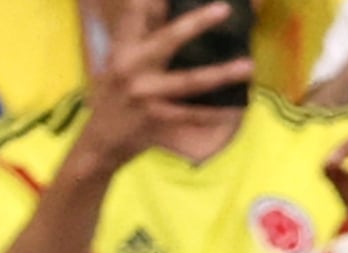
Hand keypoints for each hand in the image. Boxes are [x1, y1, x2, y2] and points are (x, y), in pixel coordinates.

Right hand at [71, 0, 255, 177]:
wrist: (99, 143)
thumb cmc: (116, 96)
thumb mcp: (119, 61)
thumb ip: (139, 33)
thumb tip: (159, 3)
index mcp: (124, 49)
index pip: (136, 12)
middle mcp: (131, 68)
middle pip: (168, 40)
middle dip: (196, 23)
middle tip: (224, 8)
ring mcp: (144, 95)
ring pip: (189, 82)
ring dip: (220, 74)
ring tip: (247, 66)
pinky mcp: (155, 120)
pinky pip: (191, 115)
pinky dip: (214, 113)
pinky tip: (235, 108)